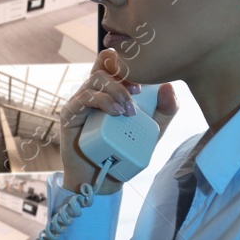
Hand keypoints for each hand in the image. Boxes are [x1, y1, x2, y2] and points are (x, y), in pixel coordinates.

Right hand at [56, 48, 178, 192]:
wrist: (103, 179)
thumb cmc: (124, 151)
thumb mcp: (152, 131)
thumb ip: (164, 111)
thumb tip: (169, 86)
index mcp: (111, 89)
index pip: (115, 61)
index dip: (129, 62)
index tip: (145, 82)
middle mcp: (94, 91)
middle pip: (104, 63)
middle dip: (123, 74)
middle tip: (138, 93)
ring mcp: (80, 101)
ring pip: (96, 79)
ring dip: (115, 91)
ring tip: (127, 111)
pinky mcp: (70, 115)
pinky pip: (83, 98)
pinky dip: (101, 102)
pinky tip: (115, 113)